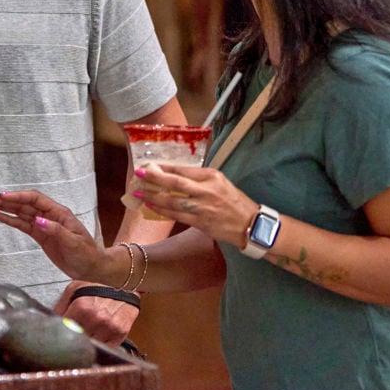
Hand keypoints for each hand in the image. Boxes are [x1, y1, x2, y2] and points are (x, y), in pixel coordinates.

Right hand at [0, 190, 122, 282]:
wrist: (91, 267)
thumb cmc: (86, 253)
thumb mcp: (73, 243)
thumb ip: (56, 231)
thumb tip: (39, 221)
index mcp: (59, 213)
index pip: (35, 200)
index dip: (19, 197)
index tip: (3, 197)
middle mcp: (49, 216)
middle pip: (24, 204)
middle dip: (6, 200)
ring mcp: (43, 225)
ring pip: (21, 213)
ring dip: (5, 208)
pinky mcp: (40, 235)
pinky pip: (23, 225)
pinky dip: (10, 220)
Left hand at [55, 283, 138, 343]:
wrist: (125, 283)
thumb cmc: (98, 285)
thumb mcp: (74, 288)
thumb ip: (60, 306)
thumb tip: (50, 322)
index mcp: (82, 307)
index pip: (65, 331)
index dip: (62, 332)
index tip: (61, 333)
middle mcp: (96, 318)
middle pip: (78, 340)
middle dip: (75, 338)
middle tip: (75, 333)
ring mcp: (110, 327)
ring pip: (92, 346)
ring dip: (89, 342)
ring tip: (88, 332)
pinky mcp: (120, 333)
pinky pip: (106, 348)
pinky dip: (102, 345)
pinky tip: (100, 335)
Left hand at [130, 164, 255, 247]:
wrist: (250, 224)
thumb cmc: (234, 202)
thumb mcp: (220, 182)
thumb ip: (200, 178)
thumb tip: (175, 175)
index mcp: (212, 176)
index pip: (183, 169)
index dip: (165, 167)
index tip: (151, 165)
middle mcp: (207, 190)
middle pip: (175, 182)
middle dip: (154, 178)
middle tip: (139, 173)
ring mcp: (203, 207)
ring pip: (172, 200)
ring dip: (153, 196)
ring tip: (139, 192)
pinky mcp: (200, 222)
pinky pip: (176, 215)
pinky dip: (162, 210)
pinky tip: (151, 206)